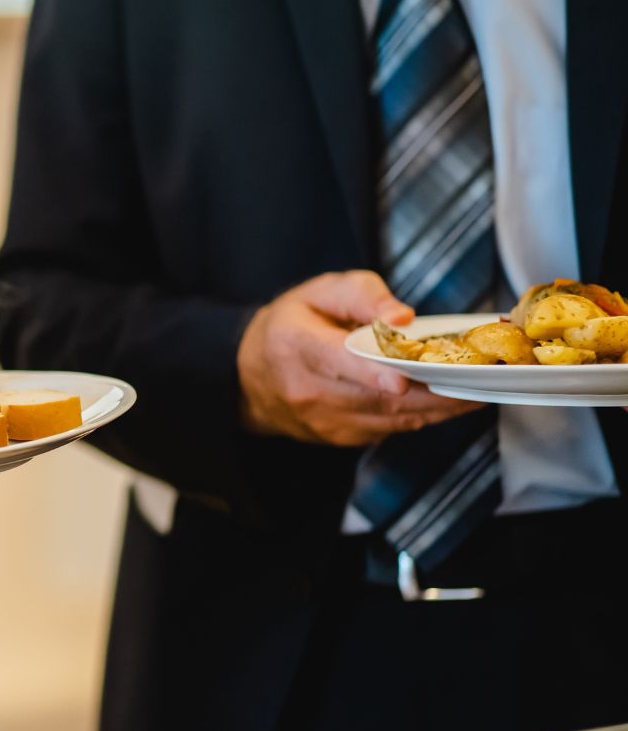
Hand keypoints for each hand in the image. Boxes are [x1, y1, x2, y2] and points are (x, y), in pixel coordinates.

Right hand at [237, 270, 482, 445]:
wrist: (249, 376)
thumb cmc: (291, 326)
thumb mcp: (318, 292)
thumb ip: (362, 295)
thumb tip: (402, 317)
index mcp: (296, 344)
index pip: (338, 362)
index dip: (372, 373)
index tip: (402, 380)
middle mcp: (306, 389)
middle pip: (377, 397)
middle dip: (433, 391)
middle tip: (479, 379)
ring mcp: (320, 420)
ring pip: (390, 419)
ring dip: (438, 408)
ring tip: (477, 390)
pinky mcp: (336, 438)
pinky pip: (388, 429)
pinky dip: (421, 416)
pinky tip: (447, 402)